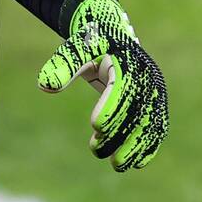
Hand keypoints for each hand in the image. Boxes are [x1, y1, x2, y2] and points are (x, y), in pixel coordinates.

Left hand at [37, 0, 168, 171]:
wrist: (114, 35)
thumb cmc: (91, 44)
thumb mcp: (75, 50)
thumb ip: (63, 66)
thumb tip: (44, 85)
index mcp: (127, 61)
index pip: (122, 88)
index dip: (111, 108)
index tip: (95, 126)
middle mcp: (146, 76)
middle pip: (138, 110)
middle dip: (120, 134)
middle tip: (97, 152)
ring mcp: (154, 90)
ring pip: (151, 122)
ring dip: (137, 147)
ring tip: (117, 165)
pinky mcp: (156, 103)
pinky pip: (157, 126)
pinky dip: (149, 145)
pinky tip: (136, 163)